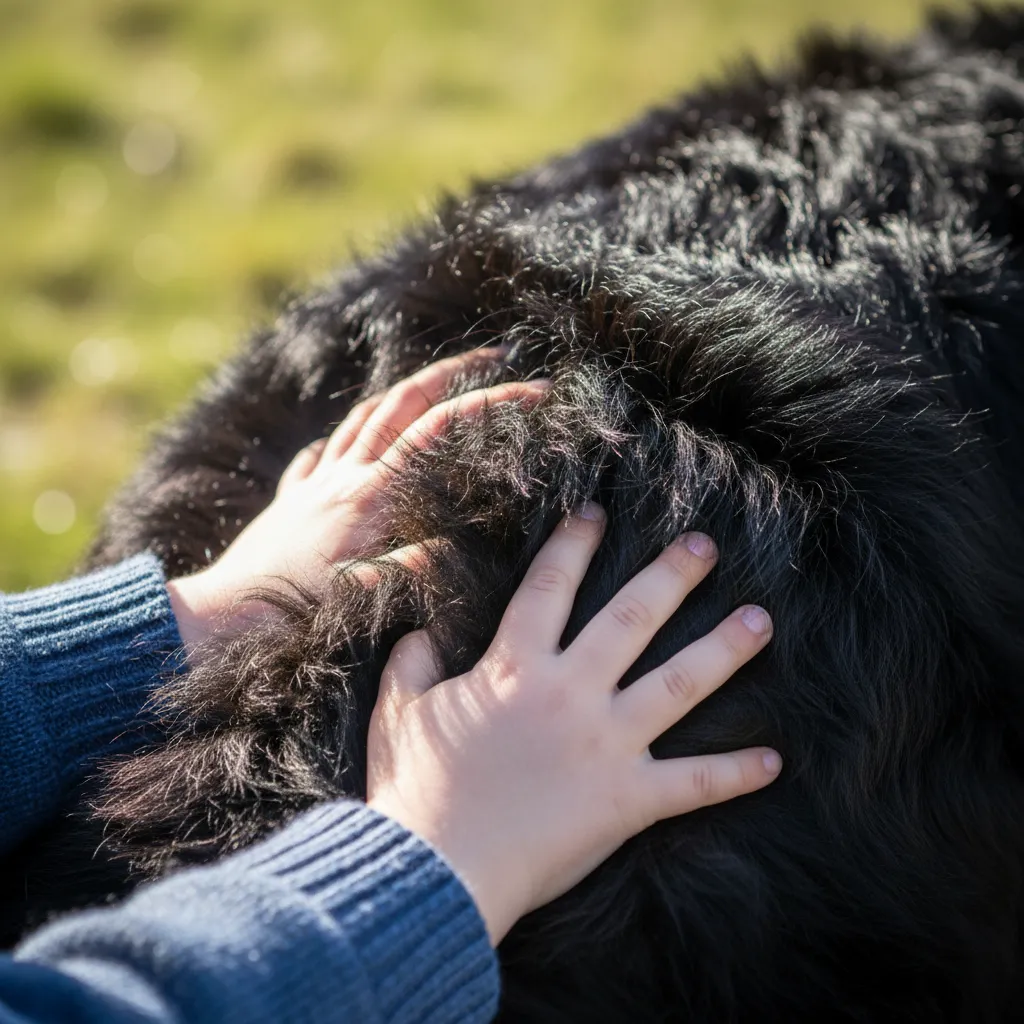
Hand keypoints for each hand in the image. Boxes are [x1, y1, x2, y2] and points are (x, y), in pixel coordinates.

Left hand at [167, 349, 547, 660]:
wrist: (213, 620)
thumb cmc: (289, 614)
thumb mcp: (364, 596)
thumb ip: (415, 567)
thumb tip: (458, 547)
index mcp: (369, 496)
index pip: (437, 430)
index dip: (487, 404)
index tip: (533, 389)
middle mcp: (341, 478)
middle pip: (399, 404)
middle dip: (450, 372)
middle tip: (492, 357)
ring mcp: (312, 486)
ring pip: (361, 419)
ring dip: (401, 395)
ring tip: (432, 388)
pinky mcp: (287, 503)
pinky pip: (318, 456)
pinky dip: (342, 438)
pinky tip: (347, 445)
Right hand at [367, 505, 780, 945]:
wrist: (437, 869)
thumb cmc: (414, 791)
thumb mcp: (399, 715)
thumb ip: (410, 665)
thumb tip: (416, 633)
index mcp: (515, 668)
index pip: (550, 586)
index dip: (573, 543)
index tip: (594, 512)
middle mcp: (571, 692)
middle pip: (633, 618)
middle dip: (672, 576)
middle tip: (706, 545)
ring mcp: (606, 744)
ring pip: (679, 683)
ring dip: (723, 649)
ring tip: (760, 620)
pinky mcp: (627, 800)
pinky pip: (693, 783)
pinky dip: (735, 773)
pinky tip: (774, 761)